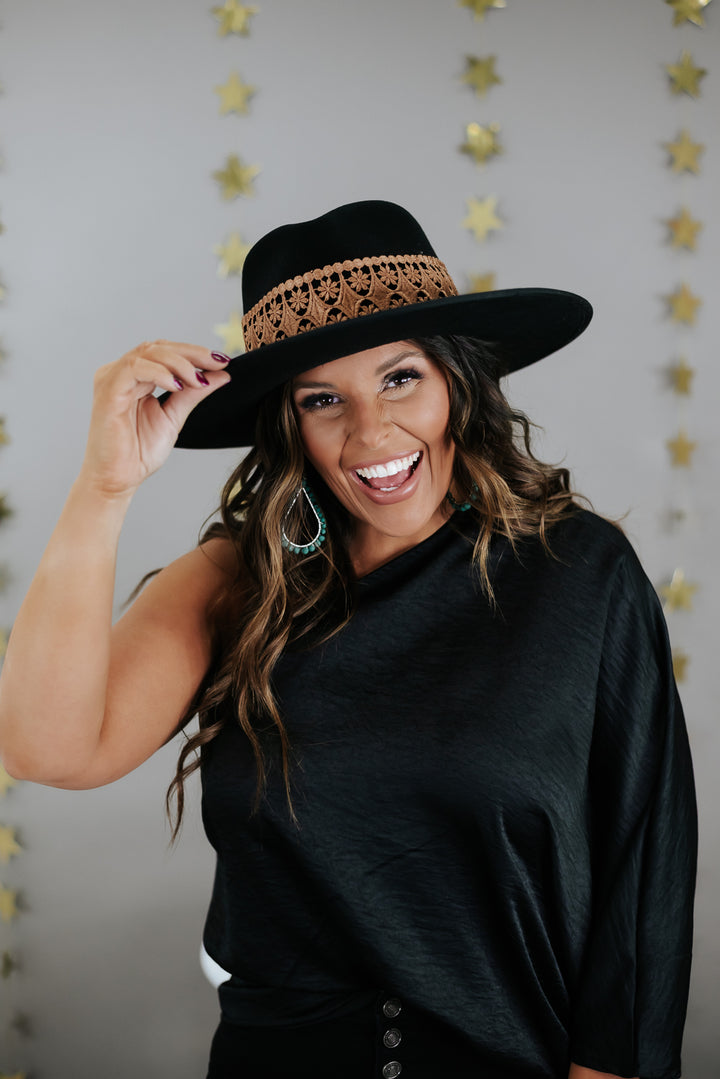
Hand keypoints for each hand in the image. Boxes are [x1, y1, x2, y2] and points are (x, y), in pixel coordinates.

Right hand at [78, 340, 230, 496]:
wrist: (119, 479)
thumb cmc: (138, 452)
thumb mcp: (175, 417)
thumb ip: (194, 394)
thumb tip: (221, 375)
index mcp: (134, 378)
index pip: (164, 352)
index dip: (194, 353)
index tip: (223, 362)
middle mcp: (121, 374)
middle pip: (157, 348)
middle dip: (192, 353)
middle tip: (218, 363)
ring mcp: (112, 379)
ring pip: (148, 353)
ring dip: (179, 363)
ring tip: (198, 380)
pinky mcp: (108, 391)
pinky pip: (134, 369)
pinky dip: (159, 373)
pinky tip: (178, 385)